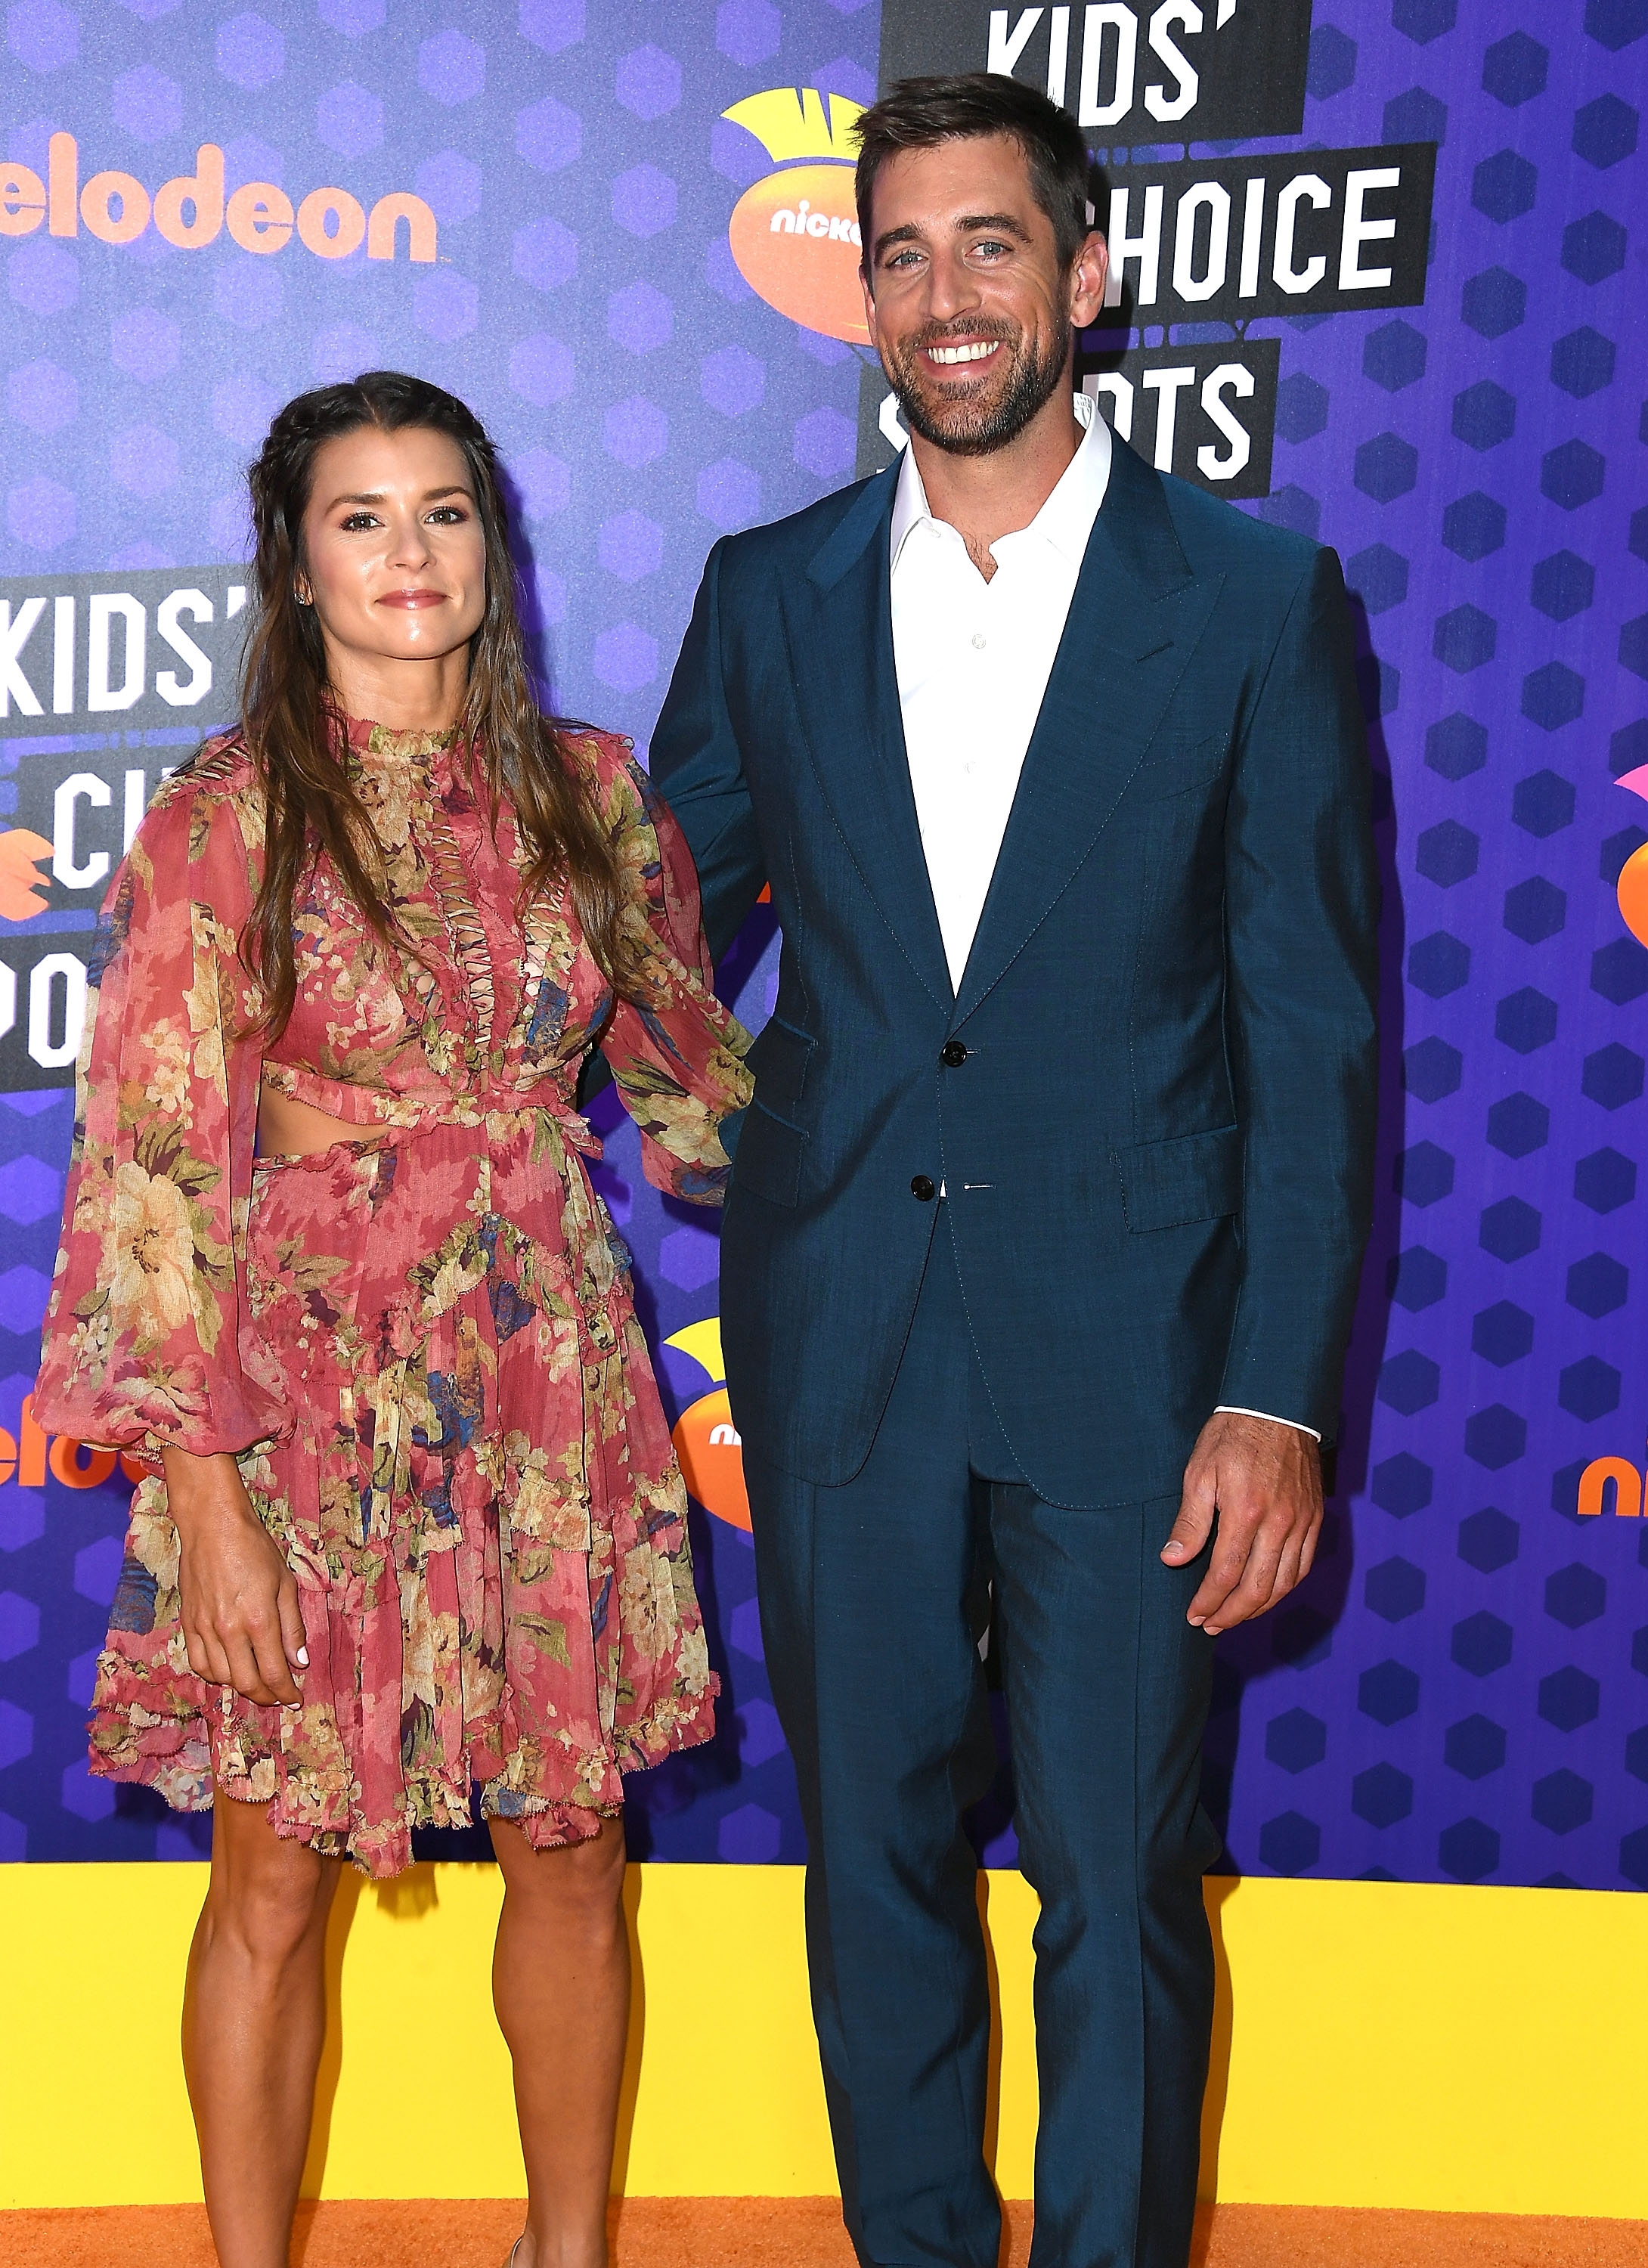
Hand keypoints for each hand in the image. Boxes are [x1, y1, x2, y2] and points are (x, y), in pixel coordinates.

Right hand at [162, 1447, 305, 1705]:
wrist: (212, 1526)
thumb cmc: (255, 1549)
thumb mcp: (285, 1583)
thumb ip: (293, 1626)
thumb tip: (299, 1662)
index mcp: (258, 1620)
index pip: (274, 1672)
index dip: (286, 1692)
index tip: (295, 1698)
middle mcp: (229, 1630)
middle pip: (246, 1682)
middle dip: (266, 1696)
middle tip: (278, 1696)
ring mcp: (204, 1629)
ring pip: (221, 1678)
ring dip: (241, 1686)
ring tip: (256, 1682)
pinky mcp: (187, 1624)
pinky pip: (198, 1663)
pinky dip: (214, 1674)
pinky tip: (227, 1670)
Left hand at [1161, 1411, 1322, 1635]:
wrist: (1277, 1406)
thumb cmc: (1231, 1436)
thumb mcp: (1199, 1472)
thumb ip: (1190, 1522)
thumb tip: (1172, 1560)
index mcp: (1245, 1512)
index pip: (1226, 1574)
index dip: (1209, 1601)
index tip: (1194, 1616)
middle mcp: (1279, 1523)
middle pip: (1257, 1588)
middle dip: (1231, 1614)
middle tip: (1210, 1626)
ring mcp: (1302, 1522)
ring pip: (1284, 1583)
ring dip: (1258, 1608)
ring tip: (1235, 1617)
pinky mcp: (1315, 1518)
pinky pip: (1304, 1565)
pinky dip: (1285, 1587)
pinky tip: (1267, 1594)